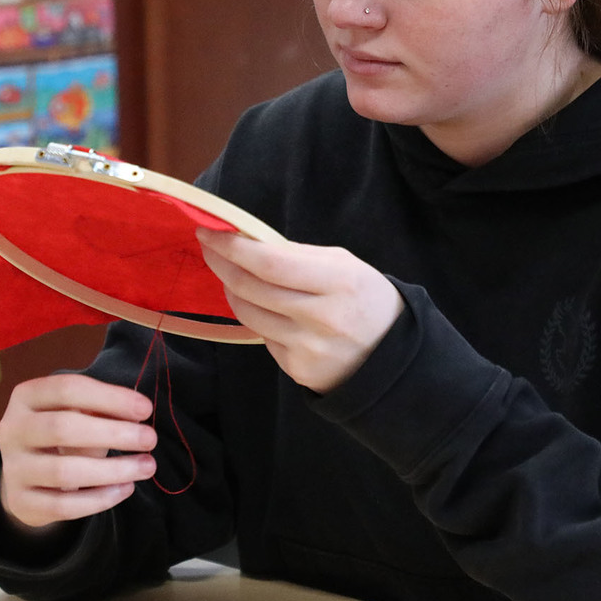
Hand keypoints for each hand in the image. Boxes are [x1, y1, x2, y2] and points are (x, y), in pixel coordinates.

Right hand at [0, 374, 157, 530]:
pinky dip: (99, 499)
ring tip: (147, 466)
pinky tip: (126, 489)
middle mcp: (12, 429)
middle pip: (63, 428)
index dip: (110, 398)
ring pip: (64, 472)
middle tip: (150, 439)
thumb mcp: (78, 410)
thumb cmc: (65, 429)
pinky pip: (62, 506)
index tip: (146, 409)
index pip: (68, 389)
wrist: (28, 472)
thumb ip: (101, 408)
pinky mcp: (20, 502)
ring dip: (113, 470)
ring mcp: (13, 468)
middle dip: (114, 434)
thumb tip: (137, 415)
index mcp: (26, 396)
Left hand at [196, 229, 404, 393]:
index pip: (271, 263)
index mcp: (338, 281)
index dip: (233, 247)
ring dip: (232, 291)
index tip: (208, 231)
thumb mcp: (344, 265)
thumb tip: (248, 244)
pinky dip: (257, 317)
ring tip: (233, 276)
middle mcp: (321, 317)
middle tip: (209, 247)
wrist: (391, 356)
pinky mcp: (297, 369)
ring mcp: (307, 347)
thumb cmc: (364, 298)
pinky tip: (266, 308)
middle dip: (222, 263)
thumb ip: (298, 255)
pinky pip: (263, 337)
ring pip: (248, 314)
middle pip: (252, 288)